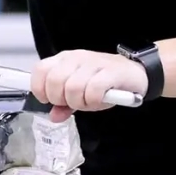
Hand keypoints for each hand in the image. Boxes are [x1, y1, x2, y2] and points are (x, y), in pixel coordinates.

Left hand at [31, 49, 148, 122]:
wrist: (134, 73)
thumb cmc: (105, 82)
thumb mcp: (80, 93)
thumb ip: (65, 104)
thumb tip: (53, 116)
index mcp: (64, 60)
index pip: (40, 70)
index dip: (41, 90)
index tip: (51, 101)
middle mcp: (76, 58)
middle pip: (55, 81)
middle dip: (61, 99)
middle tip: (73, 103)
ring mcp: (93, 63)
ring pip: (73, 87)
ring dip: (80, 102)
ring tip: (89, 102)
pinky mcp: (111, 71)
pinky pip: (94, 89)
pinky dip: (94, 101)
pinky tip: (99, 100)